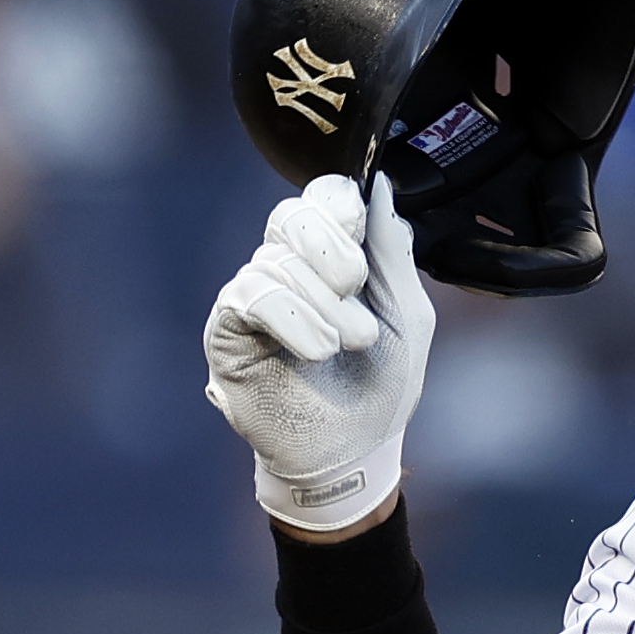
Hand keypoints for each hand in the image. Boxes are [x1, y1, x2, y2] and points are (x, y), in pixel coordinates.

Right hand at [203, 172, 433, 533]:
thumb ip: (392, 251)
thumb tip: (378, 184)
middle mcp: (287, 269)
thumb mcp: (407, 315)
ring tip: (345, 346)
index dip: (339, 206)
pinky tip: (315, 352)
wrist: (356, 449)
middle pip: (293, 216)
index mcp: (331, 259)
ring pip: (278, 263)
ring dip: (327, 307)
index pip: (321, 198)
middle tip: (356, 292)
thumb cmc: (381, 386)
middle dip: (335, 253)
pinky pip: (253, 296)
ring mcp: (254, 297)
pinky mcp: (227, 329)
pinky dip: (294, 321)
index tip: (360, 231)